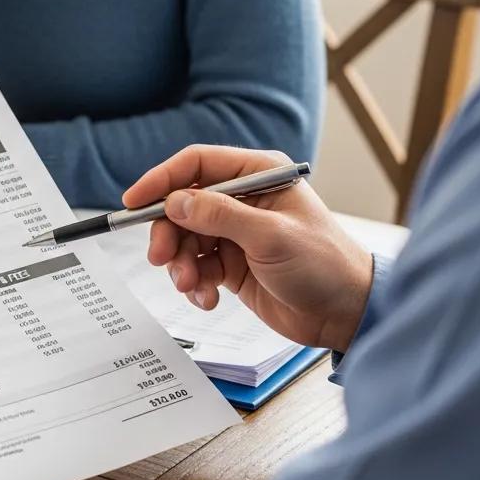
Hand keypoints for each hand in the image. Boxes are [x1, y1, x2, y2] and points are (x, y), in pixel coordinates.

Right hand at [122, 147, 373, 352]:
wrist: (346, 315)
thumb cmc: (325, 265)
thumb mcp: (270, 236)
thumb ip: (219, 215)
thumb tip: (175, 202)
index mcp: (258, 174)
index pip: (197, 164)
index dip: (161, 180)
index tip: (133, 201)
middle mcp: (243, 198)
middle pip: (183, 204)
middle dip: (168, 232)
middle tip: (160, 258)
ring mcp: (236, 232)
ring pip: (185, 238)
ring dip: (180, 263)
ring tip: (191, 285)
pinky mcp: (232, 263)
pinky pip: (197, 266)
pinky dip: (195, 283)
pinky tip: (208, 298)